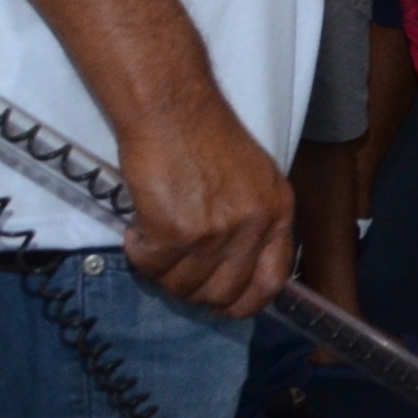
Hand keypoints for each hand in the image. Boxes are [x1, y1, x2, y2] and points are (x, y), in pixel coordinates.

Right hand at [117, 91, 293, 317]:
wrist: (174, 110)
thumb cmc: (207, 137)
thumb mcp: (255, 180)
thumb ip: (254, 224)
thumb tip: (237, 269)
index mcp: (277, 213)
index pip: (272, 281)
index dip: (246, 303)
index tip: (225, 306)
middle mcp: (252, 227)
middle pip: (223, 293)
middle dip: (194, 291)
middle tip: (175, 268)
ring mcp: (215, 233)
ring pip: (184, 286)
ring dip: (163, 272)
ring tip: (156, 240)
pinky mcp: (175, 232)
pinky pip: (152, 267)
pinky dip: (140, 255)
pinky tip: (140, 229)